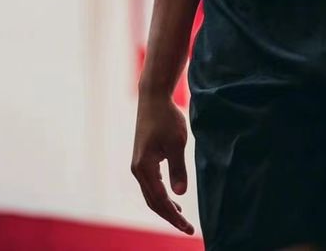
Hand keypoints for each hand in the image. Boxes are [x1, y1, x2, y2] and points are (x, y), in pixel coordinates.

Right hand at [130, 91, 194, 234]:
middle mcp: (137, 169)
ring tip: (181, 218)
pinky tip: (172, 197)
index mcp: (144, 167)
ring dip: (165, 207)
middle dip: (169, 216)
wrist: (153, 98)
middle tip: (187, 228)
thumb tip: (180, 194)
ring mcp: (138, 164)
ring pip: (150, 194)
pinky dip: (161, 195)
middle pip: (152, 201)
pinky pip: (150, 184)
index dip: (174, 216)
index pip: (160, 200)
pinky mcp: (142, 159)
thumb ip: (178, 168)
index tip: (188, 227)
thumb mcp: (176, 142)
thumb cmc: (166, 117)